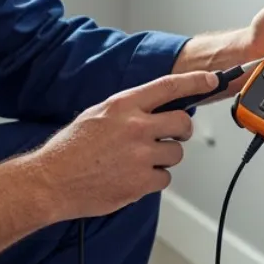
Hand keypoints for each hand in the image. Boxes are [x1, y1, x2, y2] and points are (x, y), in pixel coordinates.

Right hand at [27, 70, 215, 220]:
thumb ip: (128, 110)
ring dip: (164, 159)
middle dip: (182, 131)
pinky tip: (132, 178)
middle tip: (173, 136)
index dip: (194, 82)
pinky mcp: (141, 183)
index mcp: (124, 105)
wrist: (52, 181)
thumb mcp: (97, 114)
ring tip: (139, 161)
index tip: (211, 80)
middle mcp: (136, 127)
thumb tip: (154, 110)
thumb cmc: (70, 148)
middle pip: (182, 124)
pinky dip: (153, 180)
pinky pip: (164, 179)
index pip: (169, 87)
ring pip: (176, 154)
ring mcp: (140, 156)